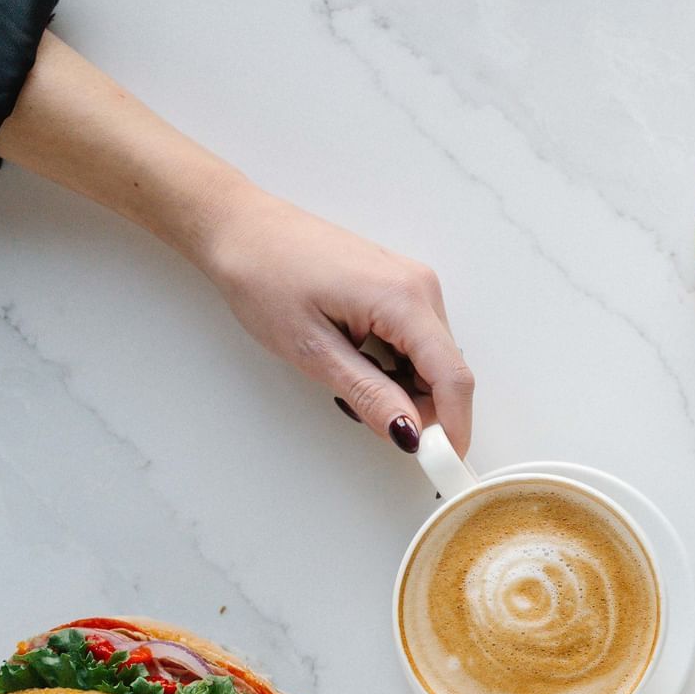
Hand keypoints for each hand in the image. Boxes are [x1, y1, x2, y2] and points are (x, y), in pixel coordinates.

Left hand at [198, 183, 473, 453]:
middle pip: (447, 372)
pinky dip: (397, 367)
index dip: (454, 427)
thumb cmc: (263, 276)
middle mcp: (420, 287)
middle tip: (363, 415)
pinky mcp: (402, 287)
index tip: (443, 465)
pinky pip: (419, 343)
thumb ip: (369, 394)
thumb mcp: (311, 350)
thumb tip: (409, 432)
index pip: (453, 377)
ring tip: (347, 378)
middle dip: (418, 409)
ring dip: (403, 388)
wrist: (240, 229)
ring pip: (433, 361)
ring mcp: (414, 284)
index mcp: (403, 299)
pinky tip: (357, 359)